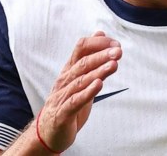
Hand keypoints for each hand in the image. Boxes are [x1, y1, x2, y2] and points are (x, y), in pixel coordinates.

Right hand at [36, 31, 121, 152]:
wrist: (48, 132)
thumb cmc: (66, 103)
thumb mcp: (80, 77)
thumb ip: (90, 56)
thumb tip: (100, 33)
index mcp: (69, 70)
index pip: (81, 48)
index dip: (98, 44)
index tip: (116, 44)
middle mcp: (65, 80)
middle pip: (83, 63)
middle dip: (102, 56)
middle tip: (118, 51)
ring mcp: (62, 96)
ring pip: (81, 80)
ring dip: (98, 72)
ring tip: (113, 65)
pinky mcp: (63, 113)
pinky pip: (75, 101)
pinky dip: (87, 92)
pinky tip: (98, 85)